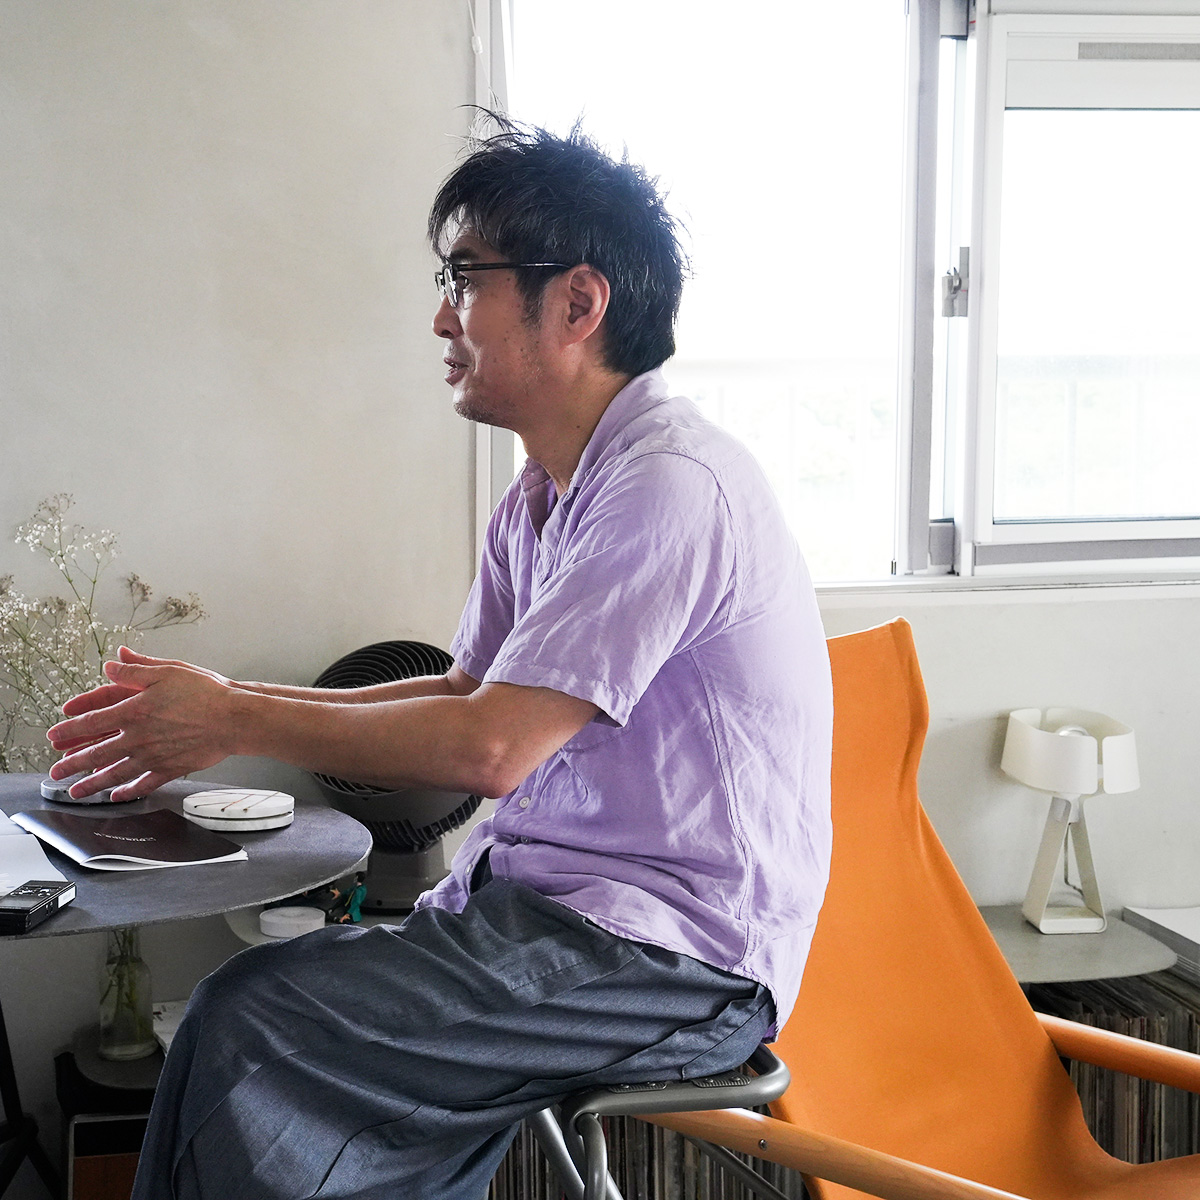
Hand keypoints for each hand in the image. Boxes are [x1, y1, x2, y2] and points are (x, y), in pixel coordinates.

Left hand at [47, 648, 238, 800]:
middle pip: (96, 754)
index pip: (92, 722)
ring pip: (115, 774)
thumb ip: (136, 670)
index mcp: (134, 711)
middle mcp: (139, 737)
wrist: (233, 719)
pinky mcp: (170, 768)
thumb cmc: (205, 692)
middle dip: (71, 765)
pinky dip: (128, 792)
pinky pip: (144, 784)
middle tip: (55, 772)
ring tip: (75, 792)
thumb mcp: (168, 671)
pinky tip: (117, 796)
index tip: (54, 736)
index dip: (70, 729)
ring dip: (92, 784)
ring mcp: (153, 756)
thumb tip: (111, 666)